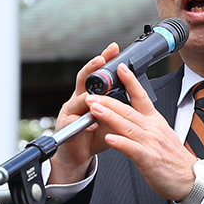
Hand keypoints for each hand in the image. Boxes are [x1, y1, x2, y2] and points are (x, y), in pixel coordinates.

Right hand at [48, 42, 121, 184]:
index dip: (105, 60)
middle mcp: (79, 99)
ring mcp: (71, 112)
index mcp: (91, 94)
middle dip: (92, 68)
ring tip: (96, 95)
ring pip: (78, 100)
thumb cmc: (95, 134)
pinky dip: (85, 125)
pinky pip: (74, 123)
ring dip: (88, 98)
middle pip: (84, 79)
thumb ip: (120, 106)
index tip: (114, 49)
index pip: (99, 73)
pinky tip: (92, 126)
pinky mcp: (66, 127)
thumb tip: (137, 93)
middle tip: (100, 60)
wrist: (78, 154)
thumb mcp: (112, 118)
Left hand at [84, 63, 197, 202]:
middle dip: (107, 100)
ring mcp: (151, 143)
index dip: (130, 81)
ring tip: (94, 109)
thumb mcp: (162, 134)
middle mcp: (152, 129)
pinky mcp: (149, 159)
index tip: (120, 68)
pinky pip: (132, 149)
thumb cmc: (173, 159)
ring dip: (109, 116)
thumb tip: (131, 113)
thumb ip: (146, 123)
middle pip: (127, 110)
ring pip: (126, 126)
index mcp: (155, 121)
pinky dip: (120, 143)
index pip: (141, 96)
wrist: (190, 179)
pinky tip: (108, 138)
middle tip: (90, 94)